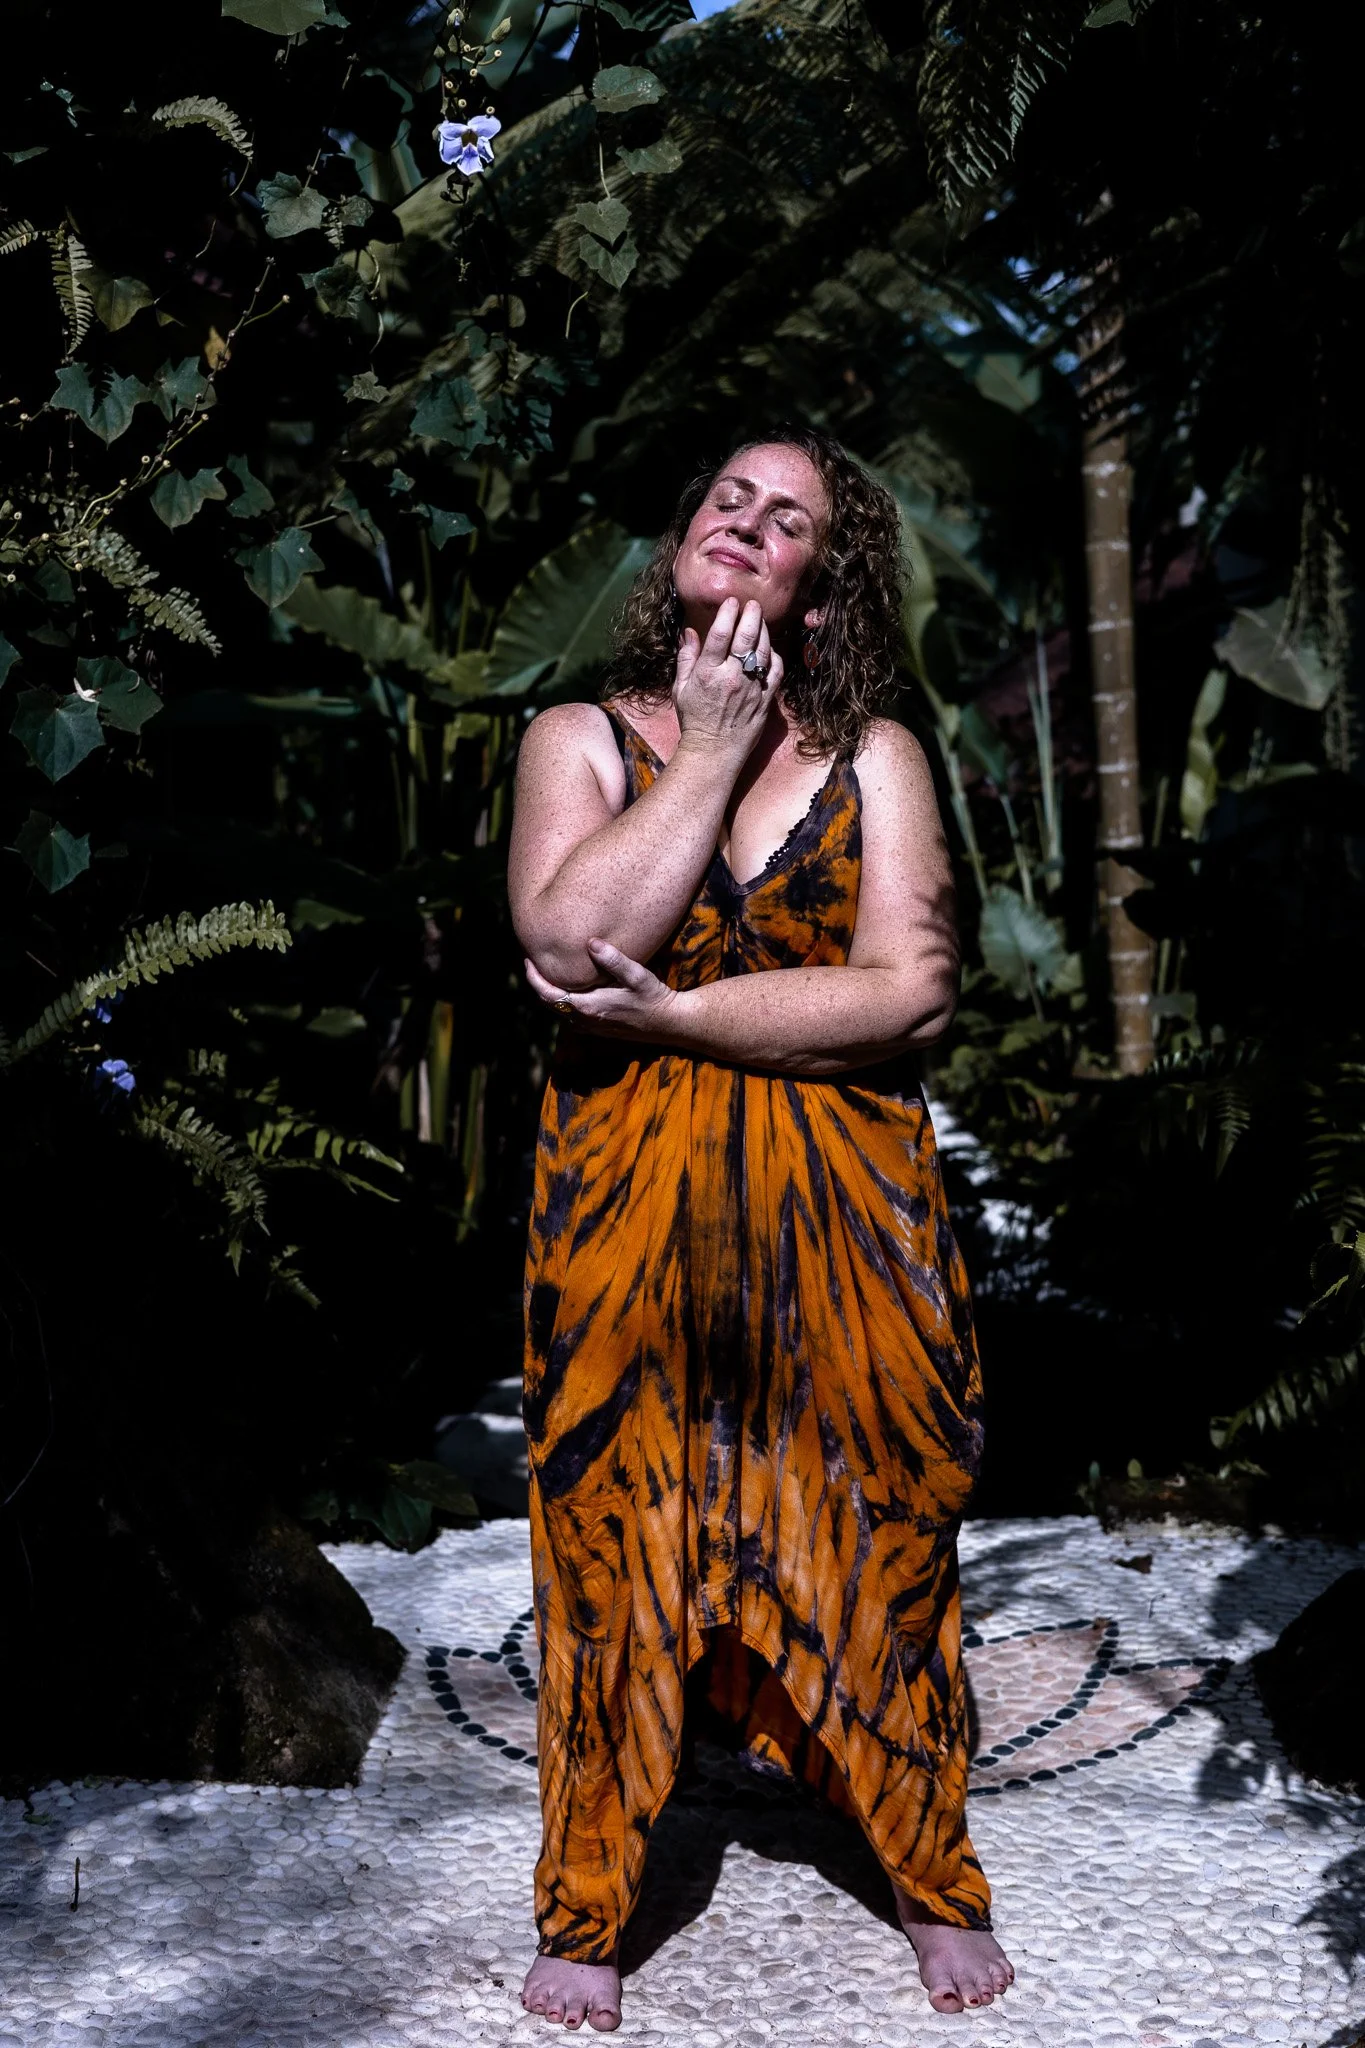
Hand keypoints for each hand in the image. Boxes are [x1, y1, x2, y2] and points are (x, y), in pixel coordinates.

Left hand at [525, 938, 682, 1041]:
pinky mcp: (598, 1028)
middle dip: (538, 984)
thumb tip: (590, 942)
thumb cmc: (653, 997)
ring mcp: (591, 1026)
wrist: (668, 1023)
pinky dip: (563, 1000)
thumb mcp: (636, 975)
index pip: (549, 995)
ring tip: (548, 971)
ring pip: (559, 1010)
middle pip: (549, 1003)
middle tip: (533, 962)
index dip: (534, 979)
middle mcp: (585, 1020)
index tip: (528, 960)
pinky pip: (570, 1014)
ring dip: (550, 993)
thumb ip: (613, 959)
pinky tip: (570, 986)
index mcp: (588, 1007)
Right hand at [673, 597, 783, 759]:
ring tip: (760, 620)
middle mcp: (731, 677)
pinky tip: (769, 649)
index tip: (732, 601)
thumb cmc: (694, 719)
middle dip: (751, 615)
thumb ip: (686, 658)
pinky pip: (776, 671)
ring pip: (764, 651)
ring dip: (764, 631)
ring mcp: (751, 688)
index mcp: (708, 673)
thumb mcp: (680, 688)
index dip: (728, 613)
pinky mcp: (765, 699)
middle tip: (753, 604)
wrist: (714, 752)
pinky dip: (775, 656)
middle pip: (746, 637)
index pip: (721, 634)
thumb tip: (690, 632)